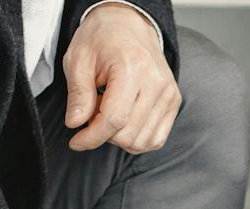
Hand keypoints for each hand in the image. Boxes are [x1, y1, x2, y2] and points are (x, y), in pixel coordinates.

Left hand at [64, 3, 180, 154]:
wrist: (129, 24)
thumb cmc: (102, 39)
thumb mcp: (78, 60)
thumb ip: (78, 94)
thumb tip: (75, 124)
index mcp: (132, 68)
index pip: (113, 119)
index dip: (91, 137)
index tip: (76, 141)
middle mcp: (156, 83)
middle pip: (127, 134)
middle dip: (103, 135)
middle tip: (91, 116)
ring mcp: (168, 94)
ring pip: (142, 142)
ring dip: (119, 138)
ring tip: (108, 116)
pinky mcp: (173, 102)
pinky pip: (156, 139)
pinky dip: (136, 139)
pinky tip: (124, 124)